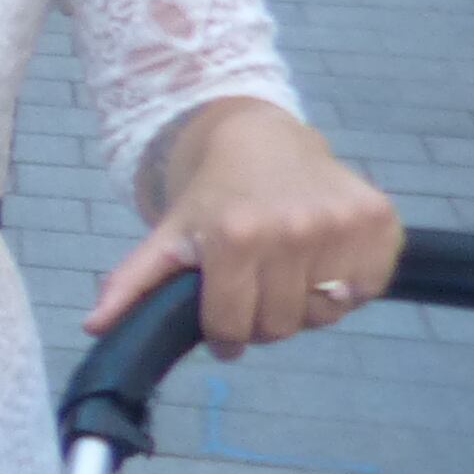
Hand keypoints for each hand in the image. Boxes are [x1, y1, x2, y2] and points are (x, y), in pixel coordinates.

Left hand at [92, 97, 400, 354]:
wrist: (261, 138)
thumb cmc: (212, 195)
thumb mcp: (168, 235)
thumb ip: (132, 283)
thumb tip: (93, 327)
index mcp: (236, 237)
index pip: (232, 326)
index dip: (223, 335)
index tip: (222, 329)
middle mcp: (295, 229)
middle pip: (279, 326)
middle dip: (261, 321)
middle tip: (253, 293)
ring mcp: (342, 224)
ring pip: (326, 314)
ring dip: (304, 307)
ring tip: (285, 275)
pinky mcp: (380, 221)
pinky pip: (367, 289)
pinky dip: (346, 289)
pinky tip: (322, 262)